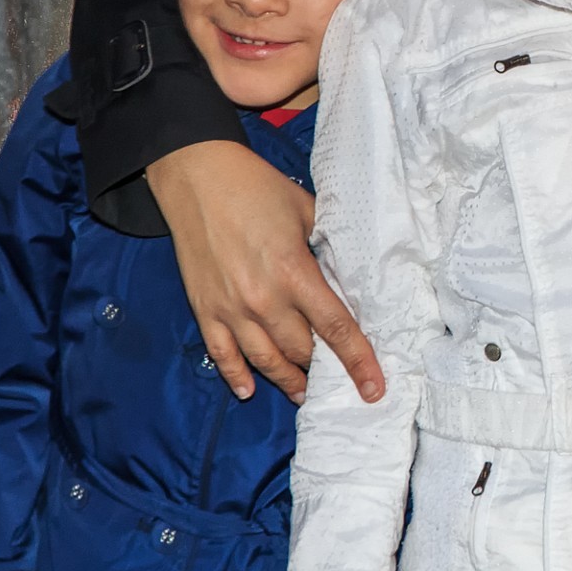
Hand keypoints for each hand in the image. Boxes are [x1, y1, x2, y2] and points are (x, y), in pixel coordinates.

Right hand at [148, 141, 383, 404]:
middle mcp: (263, 299)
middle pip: (302, 351)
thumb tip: (350, 274)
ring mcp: (230, 309)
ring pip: (265, 361)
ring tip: (303, 393)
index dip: (358, 361)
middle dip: (323, 369)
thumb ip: (329, 247)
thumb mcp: (307, 211)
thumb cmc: (257, 188)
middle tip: (339, 380)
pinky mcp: (204, 309)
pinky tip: (249, 390)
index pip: (336, 328)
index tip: (373, 388)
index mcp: (295, 273)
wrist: (197, 177)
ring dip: (287, 381)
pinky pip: (222, 355)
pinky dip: (236, 376)